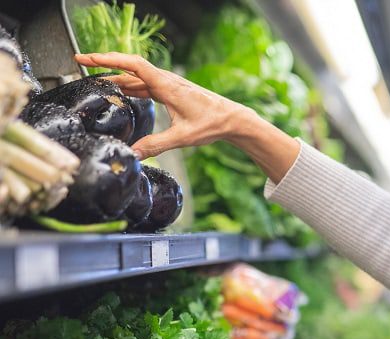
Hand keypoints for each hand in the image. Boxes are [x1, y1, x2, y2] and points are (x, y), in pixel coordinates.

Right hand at [73, 52, 250, 158]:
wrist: (233, 119)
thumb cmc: (212, 125)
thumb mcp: (182, 137)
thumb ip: (156, 145)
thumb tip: (133, 154)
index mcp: (166, 86)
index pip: (131, 65)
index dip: (107, 59)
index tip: (87, 57)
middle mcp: (166, 81)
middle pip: (129, 67)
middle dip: (104, 63)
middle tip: (80, 62)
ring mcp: (169, 85)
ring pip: (137, 77)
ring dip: (117, 76)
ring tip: (95, 80)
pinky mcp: (172, 91)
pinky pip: (146, 84)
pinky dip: (131, 85)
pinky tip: (122, 91)